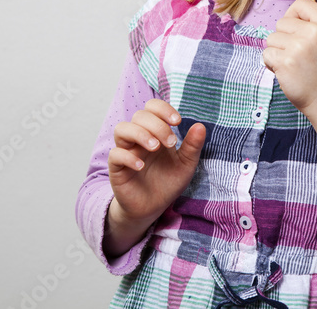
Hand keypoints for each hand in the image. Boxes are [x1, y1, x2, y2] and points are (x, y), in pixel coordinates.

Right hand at [106, 99, 205, 241]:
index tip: (177, 121)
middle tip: (171, 142)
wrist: (153, 208)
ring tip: (155, 147)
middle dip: (157, 125)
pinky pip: (115, 155)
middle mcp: (138, 138)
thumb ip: (193, 146)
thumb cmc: (168, 182)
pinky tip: (142, 166)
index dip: (162, 109)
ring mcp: (126, 151)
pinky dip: (128, 157)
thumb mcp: (186, 164)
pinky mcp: (117, 169)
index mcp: (155, 132)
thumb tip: (200, 126)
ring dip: (140, 134)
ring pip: (122, 129)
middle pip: (139, 116)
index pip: (151, 107)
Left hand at [262, 0, 316, 116]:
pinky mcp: (285, 62)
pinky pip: (267, 54)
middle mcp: (315, 31)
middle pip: (282, 22)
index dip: (294, 16)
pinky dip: (272, 64)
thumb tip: (298, 6)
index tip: (297, 30)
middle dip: (284, 38)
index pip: (301, 4)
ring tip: (294, 64)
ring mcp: (299, 47)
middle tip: (299, 55)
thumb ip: (316, 22)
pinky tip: (288, 72)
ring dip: (278, 52)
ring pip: (271, 39)